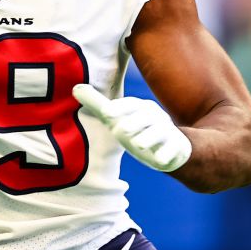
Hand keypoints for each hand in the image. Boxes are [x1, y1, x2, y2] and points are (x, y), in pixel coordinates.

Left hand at [73, 84, 191, 172]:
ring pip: (159, 132)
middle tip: (121, 129)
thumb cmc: (137, 128)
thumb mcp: (117, 118)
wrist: (169, 145)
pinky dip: (166, 155)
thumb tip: (75, 88)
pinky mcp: (175, 146)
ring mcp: (167, 131)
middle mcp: (155, 116)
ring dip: (149, 137)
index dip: (118, 108)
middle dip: (134, 122)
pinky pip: (172, 149)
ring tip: (138, 144)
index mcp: (140, 108)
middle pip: (145, 116)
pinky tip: (159, 161)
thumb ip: (98, 105)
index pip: (130, 105)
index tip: (106, 113)